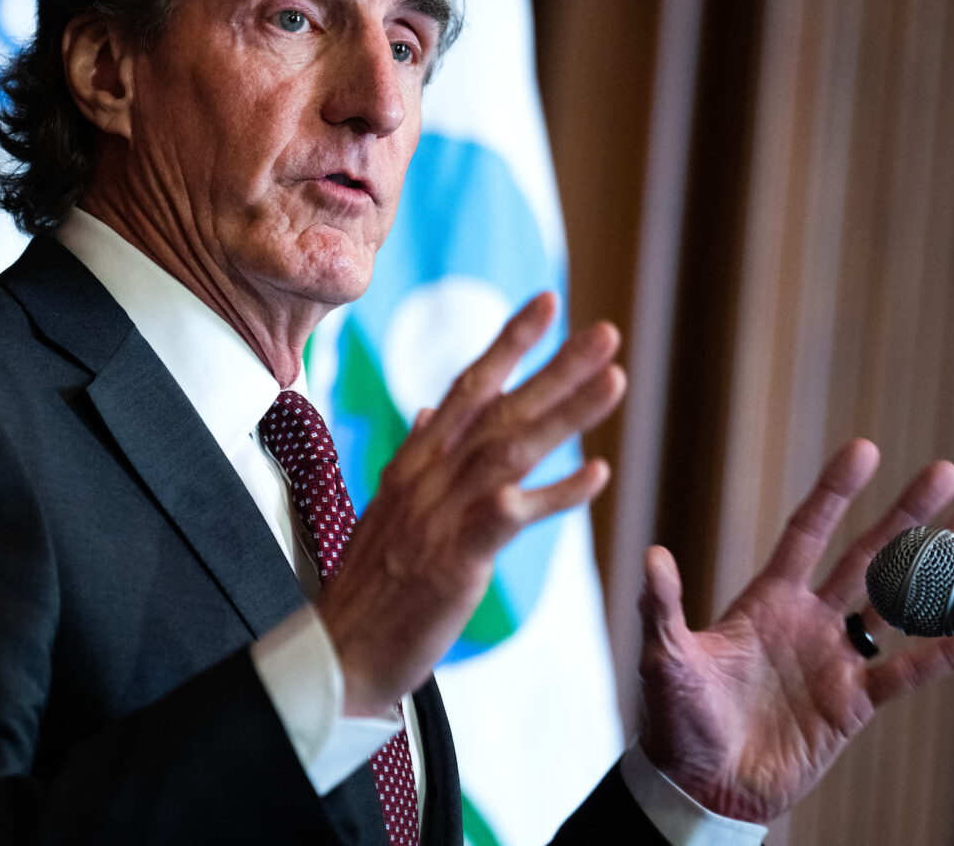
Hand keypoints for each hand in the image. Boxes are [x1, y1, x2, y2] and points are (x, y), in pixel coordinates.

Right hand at [316, 293, 626, 715]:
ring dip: (566, 413)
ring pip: (509, 449)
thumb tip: (431, 410)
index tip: (548, 304)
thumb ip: (415, 456)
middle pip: (498, 408)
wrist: (338, 651)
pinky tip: (596, 473)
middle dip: (553, 366)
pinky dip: (554, 493)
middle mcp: (426, 477)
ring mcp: (439, 514)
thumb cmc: (369, 587)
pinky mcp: (454, 558)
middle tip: (605, 332)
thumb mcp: (387, 509)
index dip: (509, 343)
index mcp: (414, 463)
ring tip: (615, 380)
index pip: (467, 387)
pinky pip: (510, 514)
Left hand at [636, 440, 953, 821]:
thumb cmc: (676, 719)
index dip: (835, 493)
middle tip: (945, 473)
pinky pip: (906, 673)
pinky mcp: (853, 704)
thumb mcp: (664, 658)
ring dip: (934, 571)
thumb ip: (662, 607)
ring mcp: (835, 660)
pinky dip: (943, 655)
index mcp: (766, 600)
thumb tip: (652, 556)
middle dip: (904, 516)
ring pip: (897, 605)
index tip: (864, 450)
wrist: (702, 783)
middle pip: (866, 557)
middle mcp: (808, 621)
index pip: (807, 533)